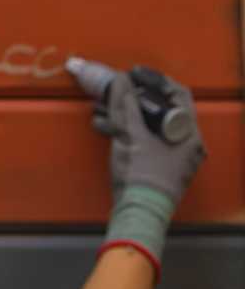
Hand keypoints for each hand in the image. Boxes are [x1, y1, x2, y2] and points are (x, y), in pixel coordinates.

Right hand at [90, 67, 207, 209]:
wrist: (137, 214)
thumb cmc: (140, 174)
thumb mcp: (130, 135)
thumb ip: (124, 104)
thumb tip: (119, 77)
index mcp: (188, 135)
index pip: (178, 95)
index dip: (155, 80)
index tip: (133, 73)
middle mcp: (185, 145)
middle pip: (160, 109)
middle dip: (132, 97)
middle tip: (113, 88)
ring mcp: (171, 157)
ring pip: (148, 124)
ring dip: (123, 113)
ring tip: (100, 106)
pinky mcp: (155, 166)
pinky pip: (142, 139)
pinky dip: (125, 129)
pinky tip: (103, 124)